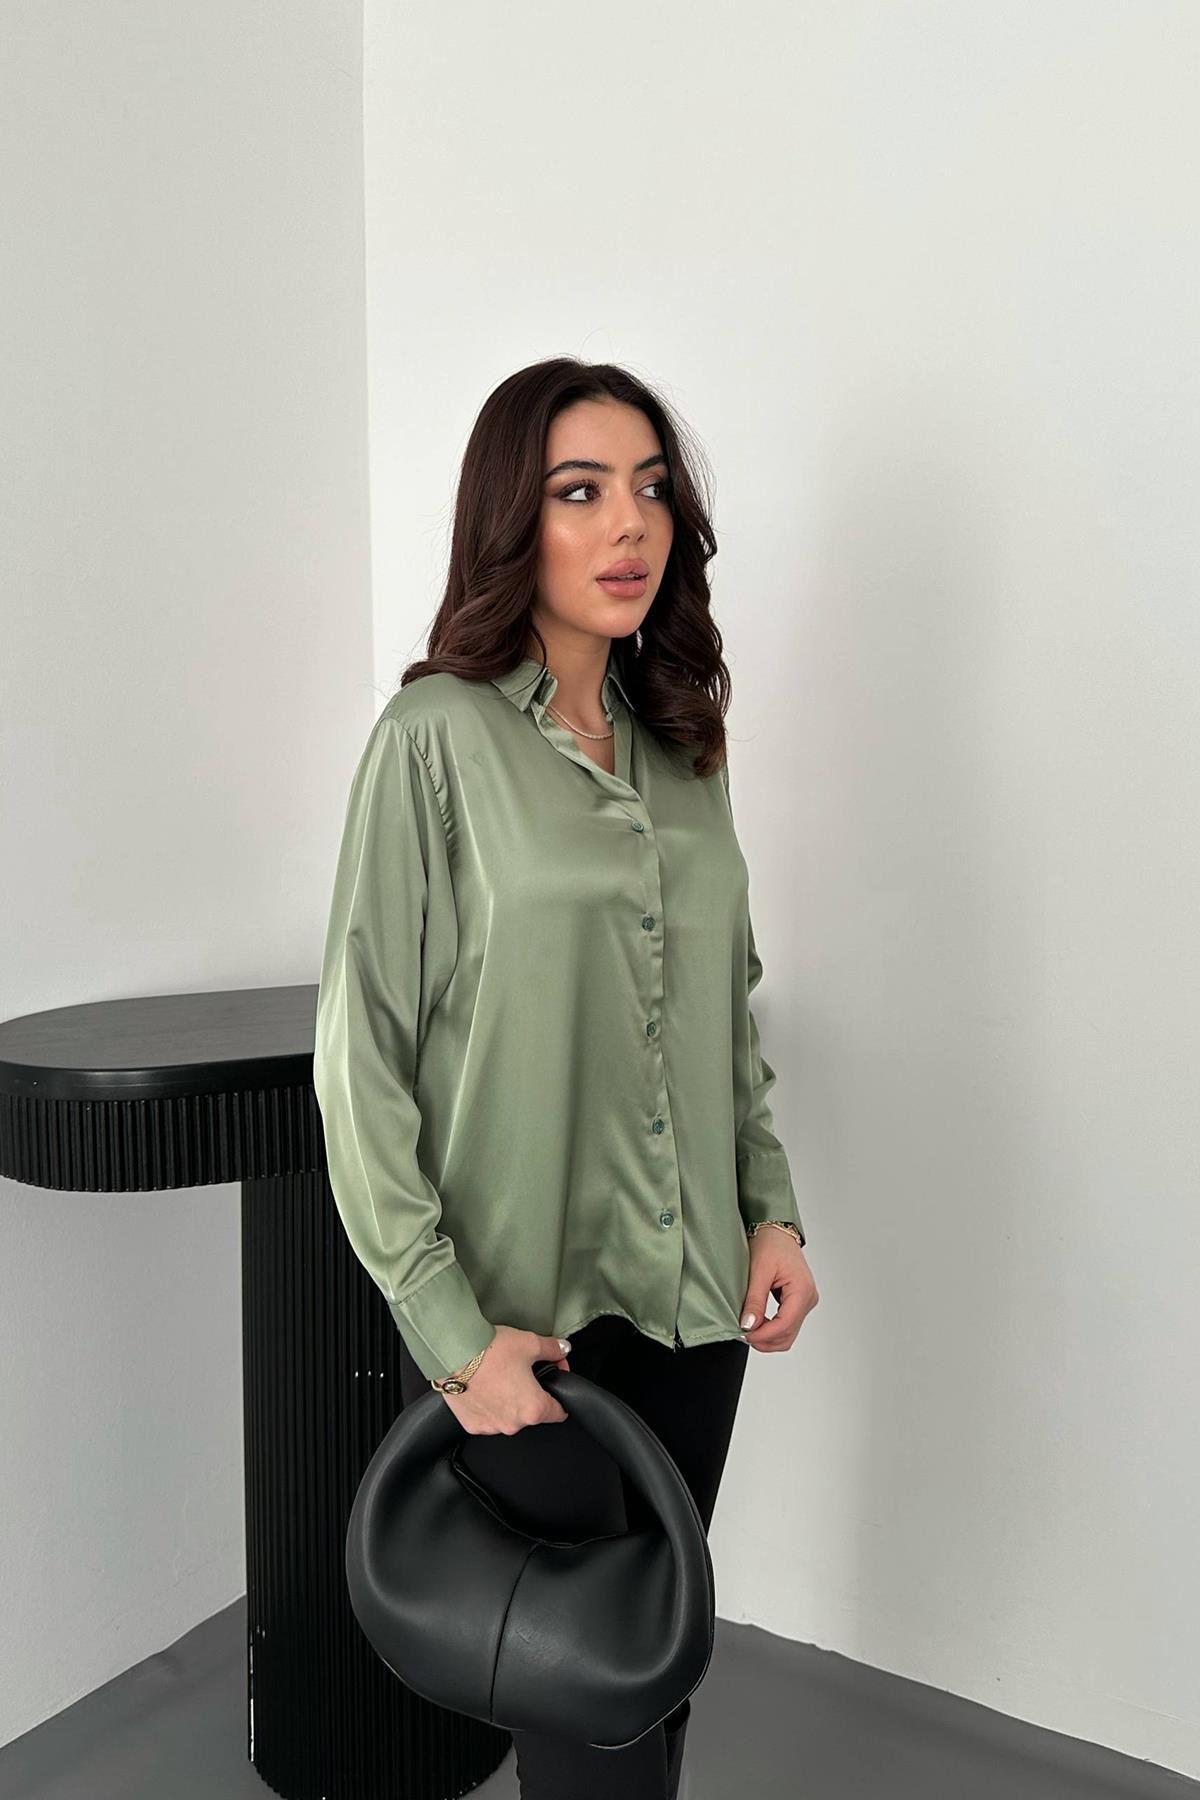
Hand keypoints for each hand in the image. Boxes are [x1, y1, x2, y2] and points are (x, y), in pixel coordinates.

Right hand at [438, 1325, 572, 1434]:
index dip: (558, 1392)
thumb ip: (552, 1349)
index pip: (558, 1412)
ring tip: (498, 1377)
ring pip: (508, 1417)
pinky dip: (488, 1405)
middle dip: (530, 1394)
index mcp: (533, 1409)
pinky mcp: (472, 1425)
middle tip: (521, 1371)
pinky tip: (483, 1387)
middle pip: (531, 1413)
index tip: (552, 1379)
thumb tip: (563, 1349)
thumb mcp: (529, 1343)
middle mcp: (513, 1424)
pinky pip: (487, 1418)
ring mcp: (491, 1427)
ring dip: (507, 1401)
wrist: (453, 1354)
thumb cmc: (491, 1351)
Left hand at [740, 1229, 817, 1352]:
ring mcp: (805, 1301)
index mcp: (802, 1289)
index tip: (744, 1334)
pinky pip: (787, 1325)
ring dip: (768, 1337)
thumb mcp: (758, 1270)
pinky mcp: (798, 1302)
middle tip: (742, 1334)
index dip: (764, 1334)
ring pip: (788, 1334)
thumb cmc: (770, 1244)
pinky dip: (772, 1330)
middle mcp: (808, 1298)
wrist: (776, 1230)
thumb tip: (749, 1325)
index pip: (785, 1324)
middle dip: (765, 1339)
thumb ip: (754, 1300)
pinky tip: (757, 1324)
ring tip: (748, 1330)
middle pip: (788, 1334)